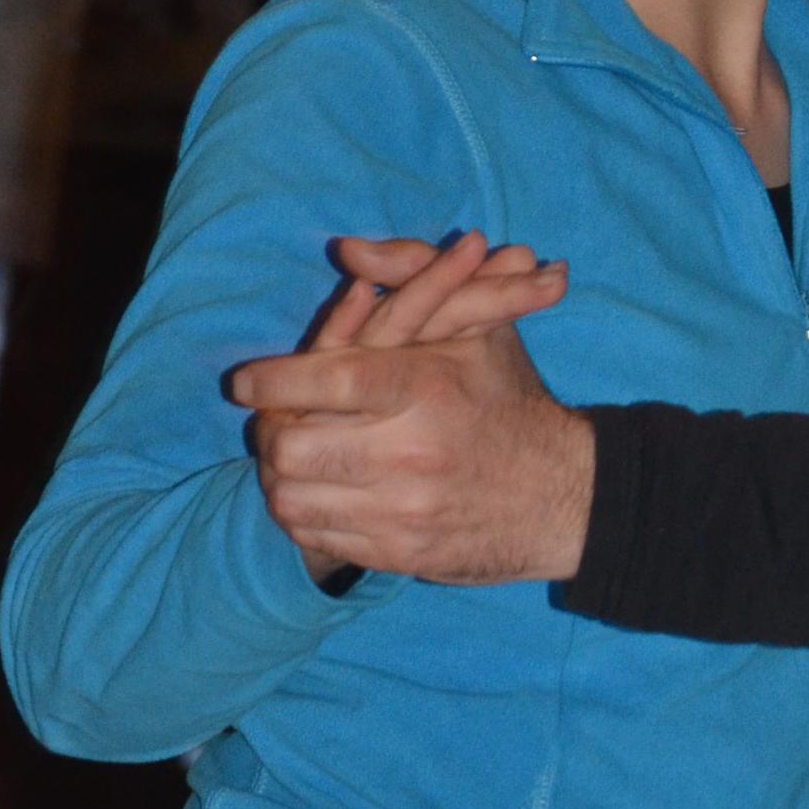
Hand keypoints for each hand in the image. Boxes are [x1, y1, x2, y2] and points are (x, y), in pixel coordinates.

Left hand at [230, 239, 592, 582]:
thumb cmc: (507, 401)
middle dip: (269, 432)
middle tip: (273, 421)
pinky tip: (320, 492)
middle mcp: (414, 452)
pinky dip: (305, 514)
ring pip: (291, 498)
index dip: (272, 379)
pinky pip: (318, 538)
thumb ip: (413, 275)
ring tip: (292, 457)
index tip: (245, 382)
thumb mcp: (476, 326)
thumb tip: (349, 254)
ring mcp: (406, 510)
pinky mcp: (402, 554)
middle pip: (290, 447)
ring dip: (278, 476)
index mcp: (429, 386)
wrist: (563, 497)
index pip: (328, 379)